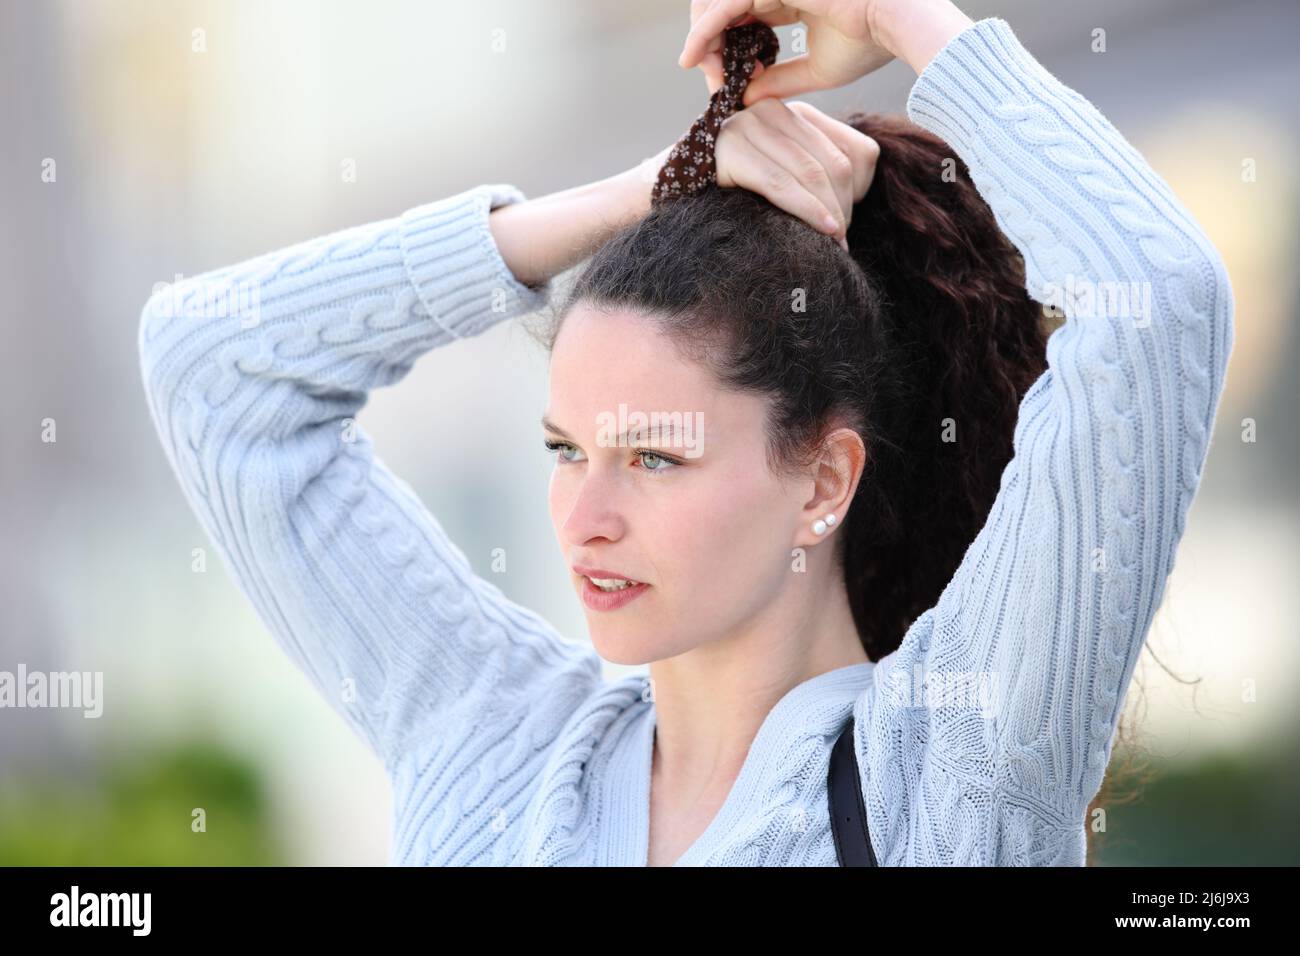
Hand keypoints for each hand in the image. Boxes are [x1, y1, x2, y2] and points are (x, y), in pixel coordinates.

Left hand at [681, 0, 896, 104]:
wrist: (896, 24)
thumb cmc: (869, 44)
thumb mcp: (815, 70)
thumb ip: (779, 81)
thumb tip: (745, 97)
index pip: (743, 20)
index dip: (726, 50)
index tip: (722, 82)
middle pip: (723, 10)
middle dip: (707, 44)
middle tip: (709, 79)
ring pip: (716, 5)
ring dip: (701, 39)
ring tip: (699, 71)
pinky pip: (724, 6)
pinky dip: (702, 32)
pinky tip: (691, 58)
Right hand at [714, 98, 878, 247]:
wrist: (673, 192)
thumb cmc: (736, 191)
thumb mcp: (784, 174)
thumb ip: (817, 172)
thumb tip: (857, 195)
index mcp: (796, 113)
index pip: (854, 150)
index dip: (861, 191)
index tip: (849, 222)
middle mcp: (774, 110)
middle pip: (834, 163)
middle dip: (844, 207)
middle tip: (842, 241)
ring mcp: (749, 125)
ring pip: (812, 174)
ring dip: (830, 214)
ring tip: (835, 243)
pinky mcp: (731, 150)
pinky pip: (781, 185)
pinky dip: (807, 210)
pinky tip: (823, 230)